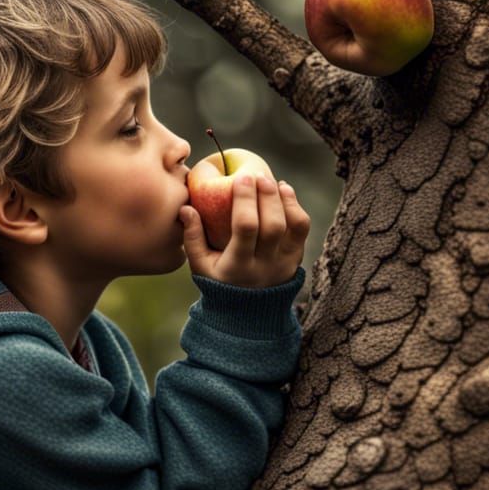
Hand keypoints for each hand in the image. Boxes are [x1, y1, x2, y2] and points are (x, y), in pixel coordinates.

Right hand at [180, 174, 309, 287]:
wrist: (248, 314)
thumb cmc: (218, 282)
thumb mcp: (200, 265)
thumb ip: (192, 237)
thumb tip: (186, 208)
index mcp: (238, 266)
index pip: (246, 228)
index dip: (245, 200)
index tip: (240, 178)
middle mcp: (265, 266)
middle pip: (273, 224)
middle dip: (266, 195)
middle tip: (258, 175)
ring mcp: (284, 263)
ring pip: (293, 226)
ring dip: (284, 199)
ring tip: (273, 182)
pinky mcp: (296, 259)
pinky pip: (302, 230)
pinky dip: (295, 207)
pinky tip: (284, 192)